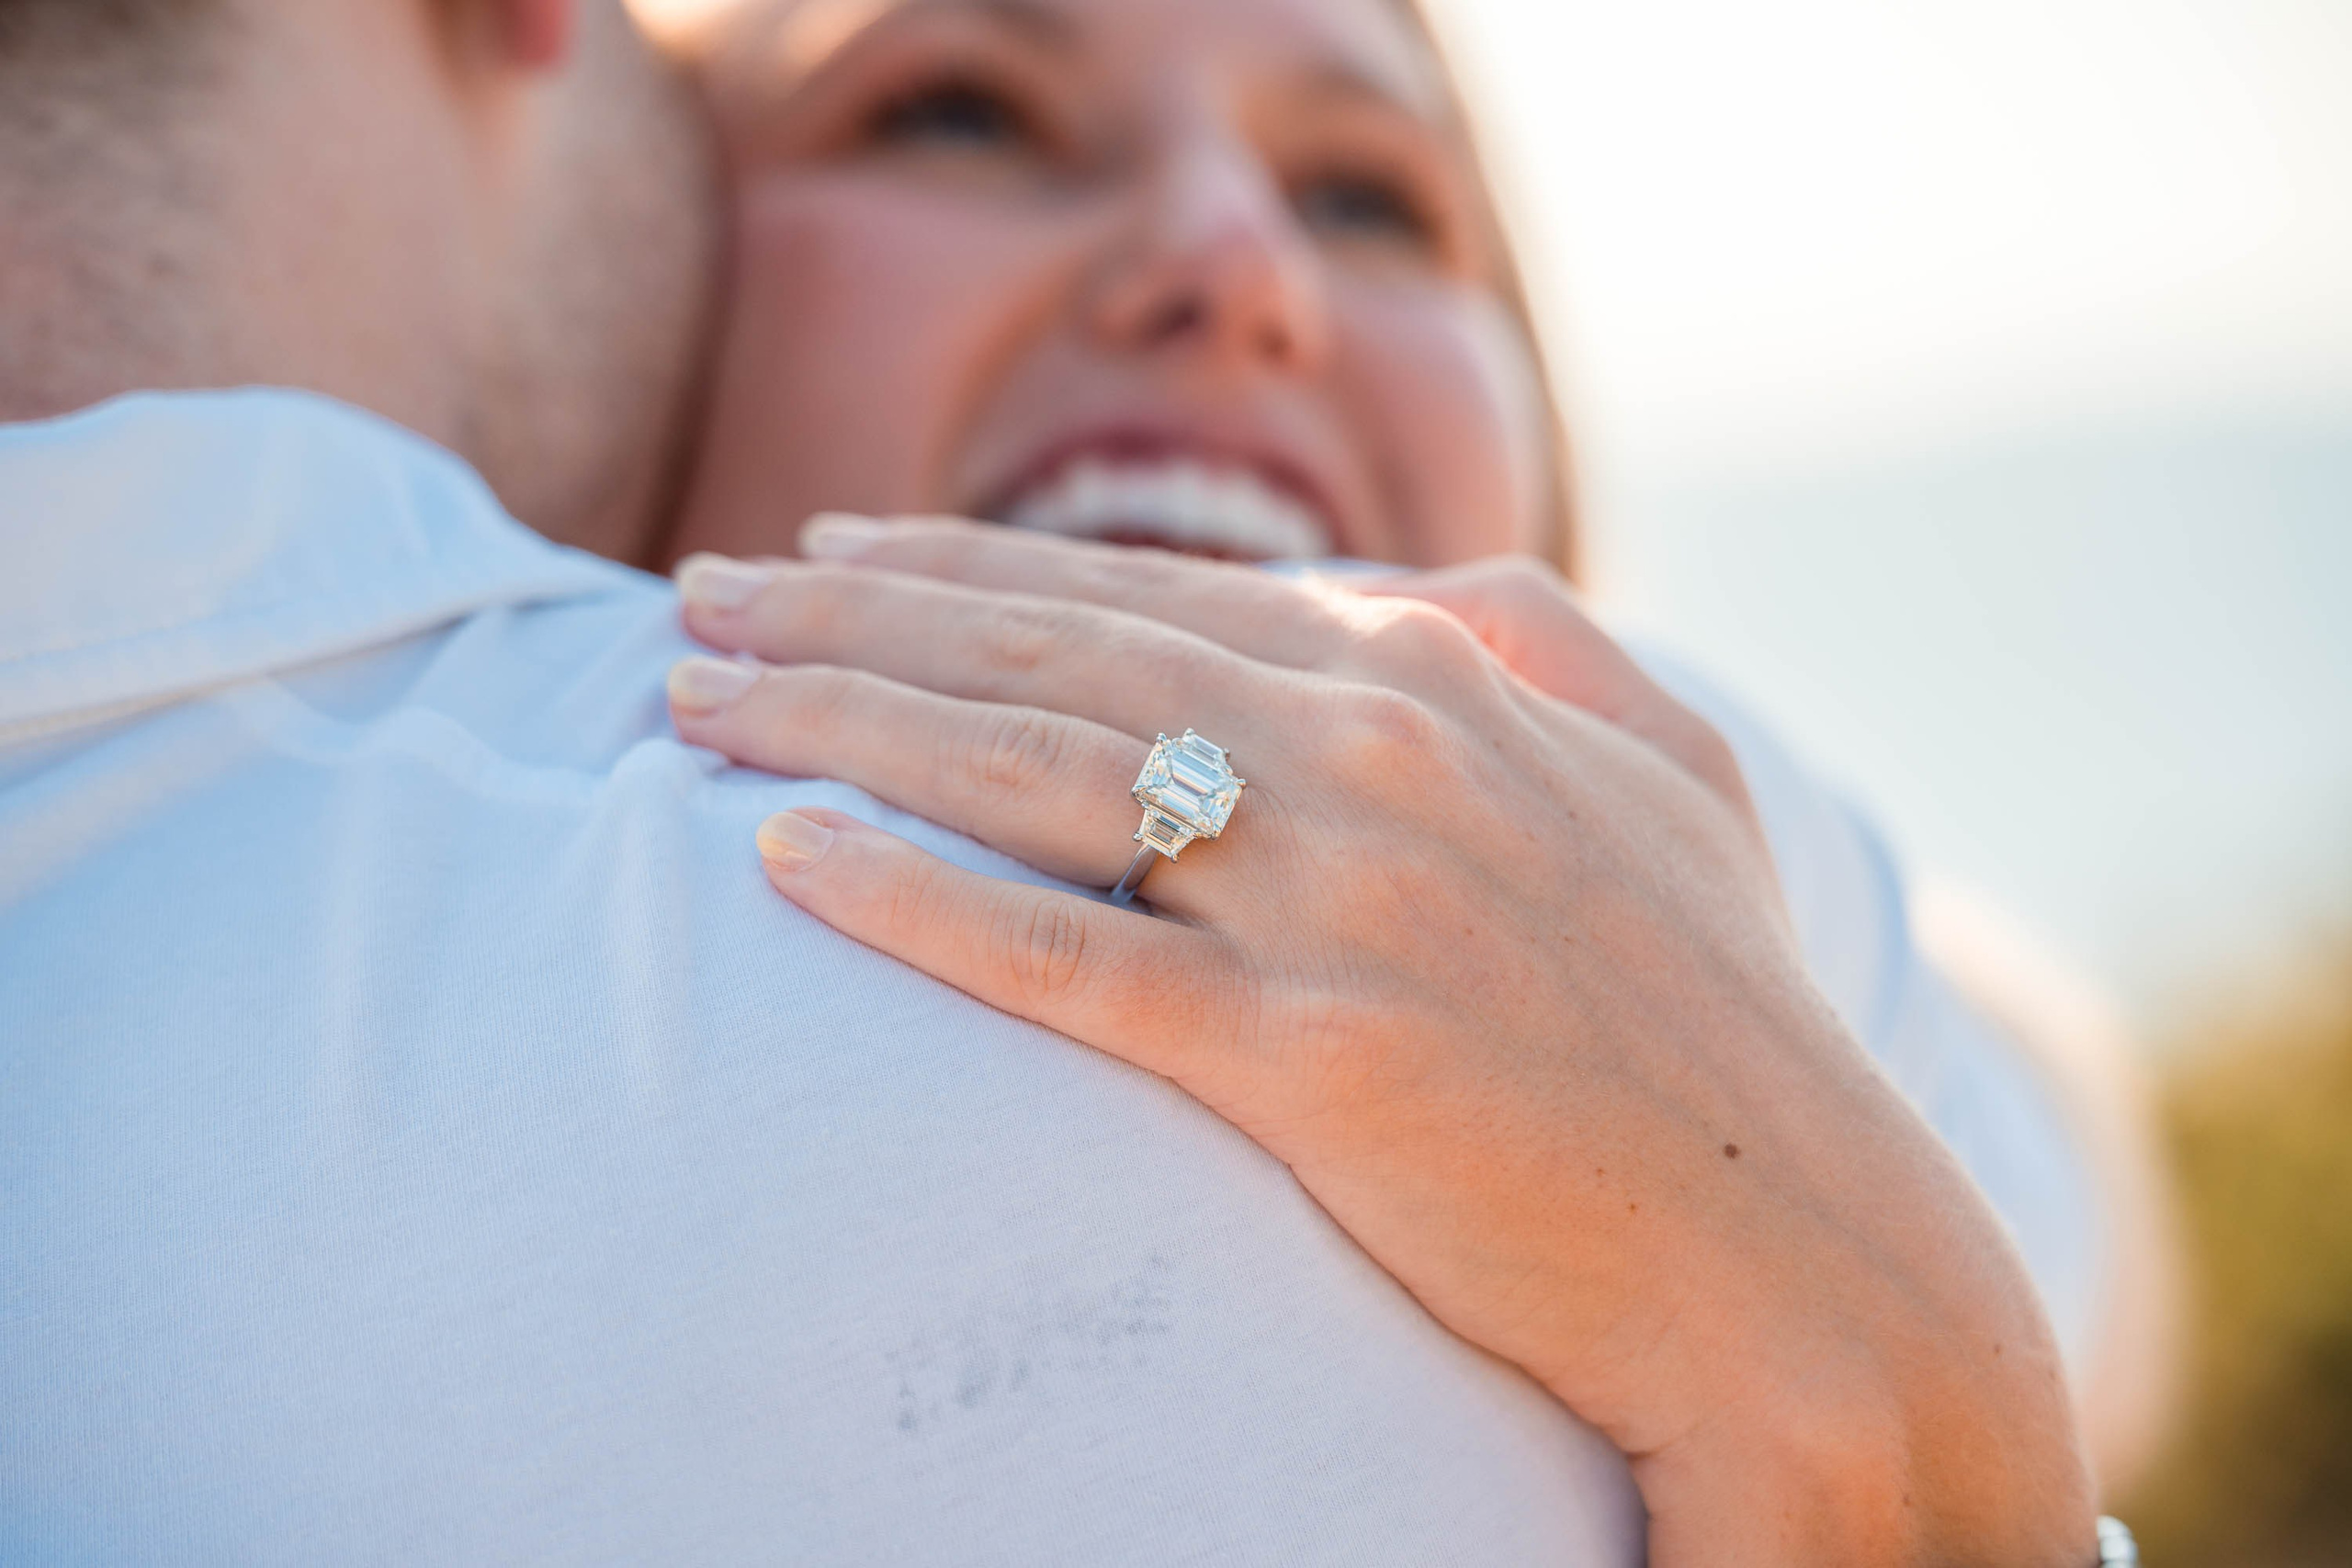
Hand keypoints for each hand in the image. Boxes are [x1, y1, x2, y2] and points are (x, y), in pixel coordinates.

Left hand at [666, 518, 2094, 1565]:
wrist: (1807, 1258)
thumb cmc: (1728, 1024)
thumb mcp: (1674, 776)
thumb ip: (1546, 645)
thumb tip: (1413, 589)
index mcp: (1447, 678)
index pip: (1148, 594)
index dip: (964, 567)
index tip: (830, 556)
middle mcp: (1380, 756)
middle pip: (1051, 657)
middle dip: (848, 619)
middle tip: (690, 601)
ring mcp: (1345, 902)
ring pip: (1031, 776)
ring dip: (836, 724)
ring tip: (685, 700)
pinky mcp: (1315, 1060)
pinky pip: (1067, 956)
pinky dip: (913, 899)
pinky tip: (780, 857)